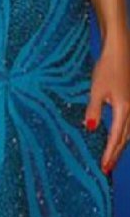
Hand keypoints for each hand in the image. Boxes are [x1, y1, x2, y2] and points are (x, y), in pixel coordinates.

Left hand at [84, 33, 129, 173]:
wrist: (119, 49)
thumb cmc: (107, 67)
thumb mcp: (96, 88)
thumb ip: (94, 109)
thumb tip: (91, 128)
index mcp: (124, 110)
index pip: (116, 138)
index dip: (109, 153)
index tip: (104, 167)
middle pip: (125, 138)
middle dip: (116, 153)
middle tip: (108, 167)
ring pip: (129, 131)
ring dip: (120, 144)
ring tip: (112, 155)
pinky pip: (129, 122)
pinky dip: (123, 133)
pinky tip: (118, 133)